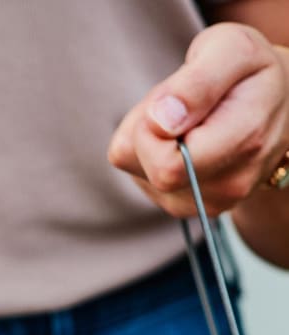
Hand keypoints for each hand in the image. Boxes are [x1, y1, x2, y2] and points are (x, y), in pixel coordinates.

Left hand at [108, 23, 288, 216]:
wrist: (273, 105)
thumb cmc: (249, 72)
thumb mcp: (232, 50)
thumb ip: (197, 82)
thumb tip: (160, 120)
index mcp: (244, 143)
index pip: (167, 165)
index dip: (152, 127)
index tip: (172, 96)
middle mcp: (227, 187)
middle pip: (147, 168)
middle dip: (149, 129)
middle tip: (182, 106)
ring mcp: (204, 202)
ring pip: (139, 172)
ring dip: (150, 140)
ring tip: (188, 121)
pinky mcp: (182, 205)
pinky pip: (141, 178)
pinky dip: (150, 155)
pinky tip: (182, 139)